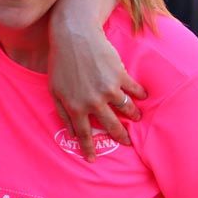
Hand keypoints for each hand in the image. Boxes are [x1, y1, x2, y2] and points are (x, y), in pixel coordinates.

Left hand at [48, 23, 145, 160]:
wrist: (74, 37)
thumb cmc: (61, 63)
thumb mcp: (54, 91)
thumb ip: (62, 113)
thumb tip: (70, 133)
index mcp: (75, 107)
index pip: (83, 134)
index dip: (88, 148)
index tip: (92, 160)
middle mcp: (93, 102)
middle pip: (111, 126)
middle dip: (121, 136)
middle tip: (127, 142)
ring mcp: (108, 89)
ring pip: (127, 109)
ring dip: (134, 115)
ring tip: (137, 117)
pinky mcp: (120, 76)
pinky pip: (134, 90)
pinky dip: (140, 94)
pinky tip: (142, 96)